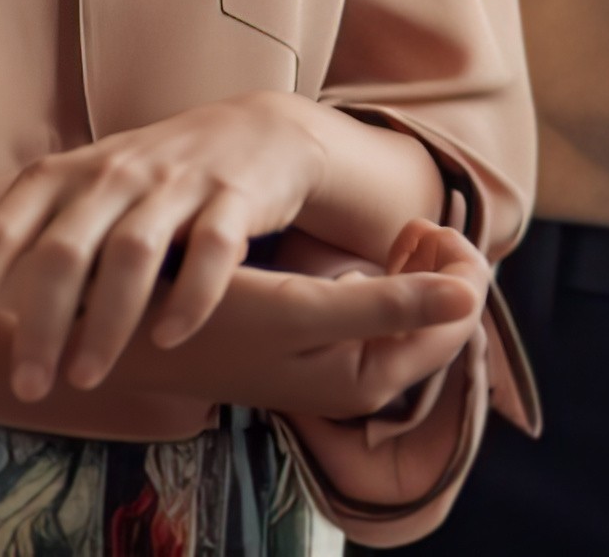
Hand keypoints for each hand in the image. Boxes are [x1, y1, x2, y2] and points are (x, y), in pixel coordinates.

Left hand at [0, 95, 337, 400]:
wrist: (252, 135)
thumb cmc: (133, 179)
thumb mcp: (51, 192)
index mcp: (55, 176)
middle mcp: (108, 176)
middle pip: (62, 251)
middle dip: (39, 323)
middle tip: (26, 387)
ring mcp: (172, 186)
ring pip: (132, 254)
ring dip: (107, 321)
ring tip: (85, 378)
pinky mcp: (231, 200)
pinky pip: (211, 249)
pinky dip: (191, 297)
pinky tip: (169, 339)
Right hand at [140, 221, 488, 423]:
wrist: (138, 340)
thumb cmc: (216, 320)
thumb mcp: (304, 310)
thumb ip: (390, 306)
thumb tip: (470, 296)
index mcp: (368, 380)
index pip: (456, 322)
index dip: (459, 268)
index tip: (425, 223)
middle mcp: (359, 384)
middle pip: (438, 322)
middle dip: (440, 270)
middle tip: (413, 224)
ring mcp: (336, 369)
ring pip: (407, 317)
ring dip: (412, 273)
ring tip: (394, 235)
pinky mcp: (313, 352)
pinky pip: (372, 318)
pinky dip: (379, 284)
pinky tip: (349, 259)